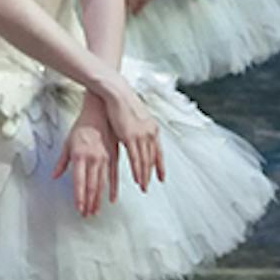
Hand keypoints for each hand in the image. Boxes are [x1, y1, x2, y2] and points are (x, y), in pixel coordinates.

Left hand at [54, 108, 116, 215]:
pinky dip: (113, 189)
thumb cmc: (82, 127)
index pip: (79, 182)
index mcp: (79, 156)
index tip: (79, 208)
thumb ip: (62, 162)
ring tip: (95, 211)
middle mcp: (93, 159)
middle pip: (91, 186)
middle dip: (89, 202)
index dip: (80, 197)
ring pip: (101, 184)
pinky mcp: (113, 157)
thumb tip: (55, 176)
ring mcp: (104, 159)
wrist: (99, 113)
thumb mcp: (67, 144)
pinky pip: (113, 176)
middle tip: (87, 215)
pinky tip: (112, 199)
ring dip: (98, 199)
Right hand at [90, 72, 164, 191]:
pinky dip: (137, 170)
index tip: (161, 177)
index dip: (160, 166)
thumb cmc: (122, 102)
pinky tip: (137, 178)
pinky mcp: (131, 137)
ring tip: (143, 187)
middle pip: (152, 159)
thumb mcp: (135, 116)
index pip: (159, 152)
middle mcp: (150, 134)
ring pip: (146, 161)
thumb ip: (138, 127)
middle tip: (149, 186)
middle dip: (151, 174)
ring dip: (144, 176)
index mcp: (152, 129)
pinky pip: (136, 158)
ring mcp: (142, 136)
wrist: (117, 93)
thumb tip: (137, 132)